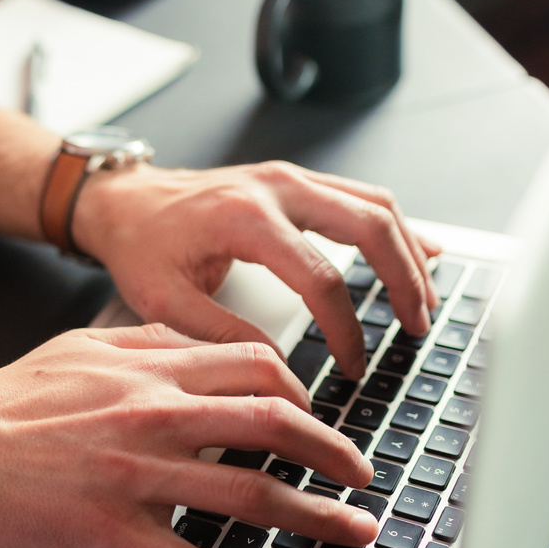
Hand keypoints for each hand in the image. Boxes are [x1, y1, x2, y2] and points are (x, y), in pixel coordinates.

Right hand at [0, 324, 379, 547]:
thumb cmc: (7, 405)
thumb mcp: (78, 347)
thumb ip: (142, 340)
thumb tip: (193, 342)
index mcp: (150, 369)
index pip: (255, 366)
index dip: (303, 392)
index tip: (321, 416)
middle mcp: (155, 416)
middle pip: (273, 425)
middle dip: (333, 451)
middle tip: (363, 474)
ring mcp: (139, 475)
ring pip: (250, 494)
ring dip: (315, 517)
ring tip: (354, 533)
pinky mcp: (115, 532)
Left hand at [73, 160, 440, 380]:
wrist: (123, 201)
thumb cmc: (140, 246)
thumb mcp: (164, 302)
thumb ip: (221, 335)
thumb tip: (278, 369)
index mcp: (244, 218)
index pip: (320, 277)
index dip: (346, 329)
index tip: (354, 366)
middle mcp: (276, 187)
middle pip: (369, 226)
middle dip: (403, 282)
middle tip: (418, 327)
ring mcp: (290, 178)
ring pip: (375, 205)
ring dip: (408, 253)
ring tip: (424, 302)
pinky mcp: (295, 181)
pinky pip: (361, 197)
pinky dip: (395, 227)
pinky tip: (422, 253)